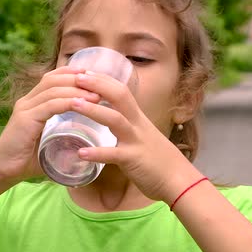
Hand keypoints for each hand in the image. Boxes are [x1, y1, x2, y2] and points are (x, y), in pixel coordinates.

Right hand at [0, 66, 100, 182]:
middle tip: (99, 84)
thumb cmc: (27, 161)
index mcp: (31, 103)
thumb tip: (87, 142)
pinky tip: (82, 104)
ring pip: (53, 90)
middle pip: (53, 79)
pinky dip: (67, 103)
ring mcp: (24, 109)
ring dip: (76, 90)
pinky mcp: (24, 119)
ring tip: (96, 95)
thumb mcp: (48, 142)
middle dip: (77, 78)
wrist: (3, 171)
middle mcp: (26, 101)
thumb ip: (63, 136)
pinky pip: (49, 105)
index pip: (51, 78)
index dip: (71, 73)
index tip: (93, 76)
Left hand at [70, 71, 200, 201]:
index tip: (83, 72)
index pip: (120, 90)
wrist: (179, 180)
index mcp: (137, 118)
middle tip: (76, 78)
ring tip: (72, 104)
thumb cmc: (158, 160)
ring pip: (115, 119)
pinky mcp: (133, 159)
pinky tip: (81, 153)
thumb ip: (127, 126)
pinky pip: (113, 154)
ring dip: (93, 110)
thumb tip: (109, 120)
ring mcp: (136, 140)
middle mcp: (137, 124)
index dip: (102, 80)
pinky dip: (97, 153)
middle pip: (119, 96)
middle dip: (97, 84)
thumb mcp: (142, 135)